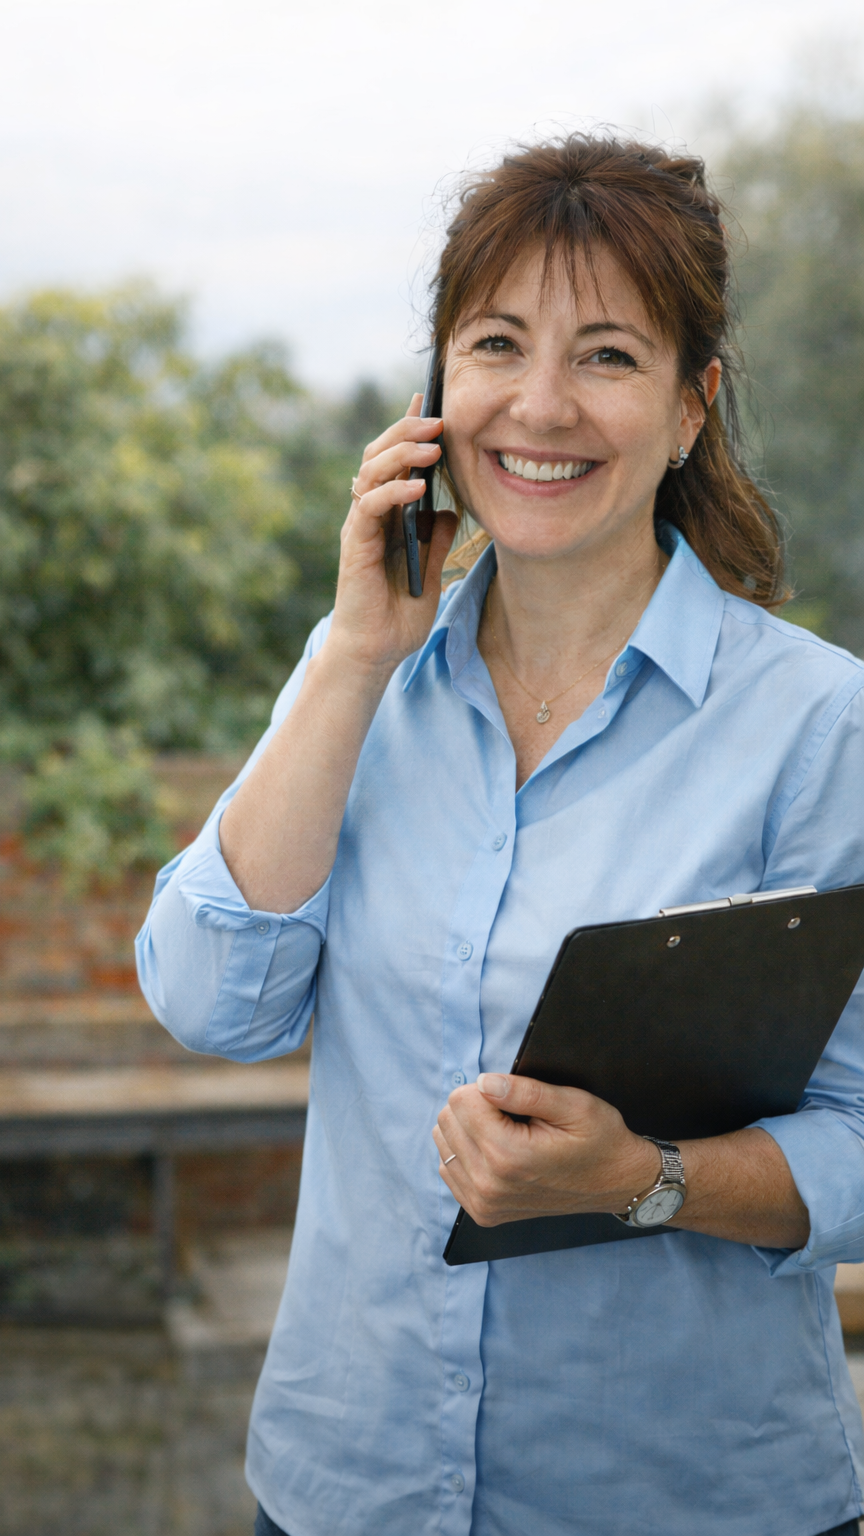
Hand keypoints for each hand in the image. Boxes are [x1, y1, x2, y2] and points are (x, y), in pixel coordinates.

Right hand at [326, 393, 457, 679]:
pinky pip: (370, 505)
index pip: (396, 460)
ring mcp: (361, 526)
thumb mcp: (432, 569)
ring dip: (403, 453)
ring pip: (372, 471)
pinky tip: (418, 485)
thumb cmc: (399, 614)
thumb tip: (449, 508)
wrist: (376, 651)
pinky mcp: (356, 543)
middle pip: (380, 454)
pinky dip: (394, 491)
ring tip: (432, 446)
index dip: (410, 428)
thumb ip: (436, 538)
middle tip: (438, 418)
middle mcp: (371, 513)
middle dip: (408, 430)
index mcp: (389, 514)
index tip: (431, 399)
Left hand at [433, 1073, 659, 1225]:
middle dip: (476, 1107)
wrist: (615, 1184)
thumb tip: (483, 1082)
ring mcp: (483, 1203)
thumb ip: (525, 1092)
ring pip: (443, 1142)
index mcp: (508, 1156)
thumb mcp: (573, 1105)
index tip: (516, 1100)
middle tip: (514, 1116)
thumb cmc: (599, 1140)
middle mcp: (489, 1185)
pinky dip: (467, 1152)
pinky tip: (497, 1152)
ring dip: (469, 1130)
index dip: (488, 1089)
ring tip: (507, 1134)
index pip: (461, 1100)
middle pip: (447, 1120)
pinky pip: (448, 1168)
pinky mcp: (482, 1212)